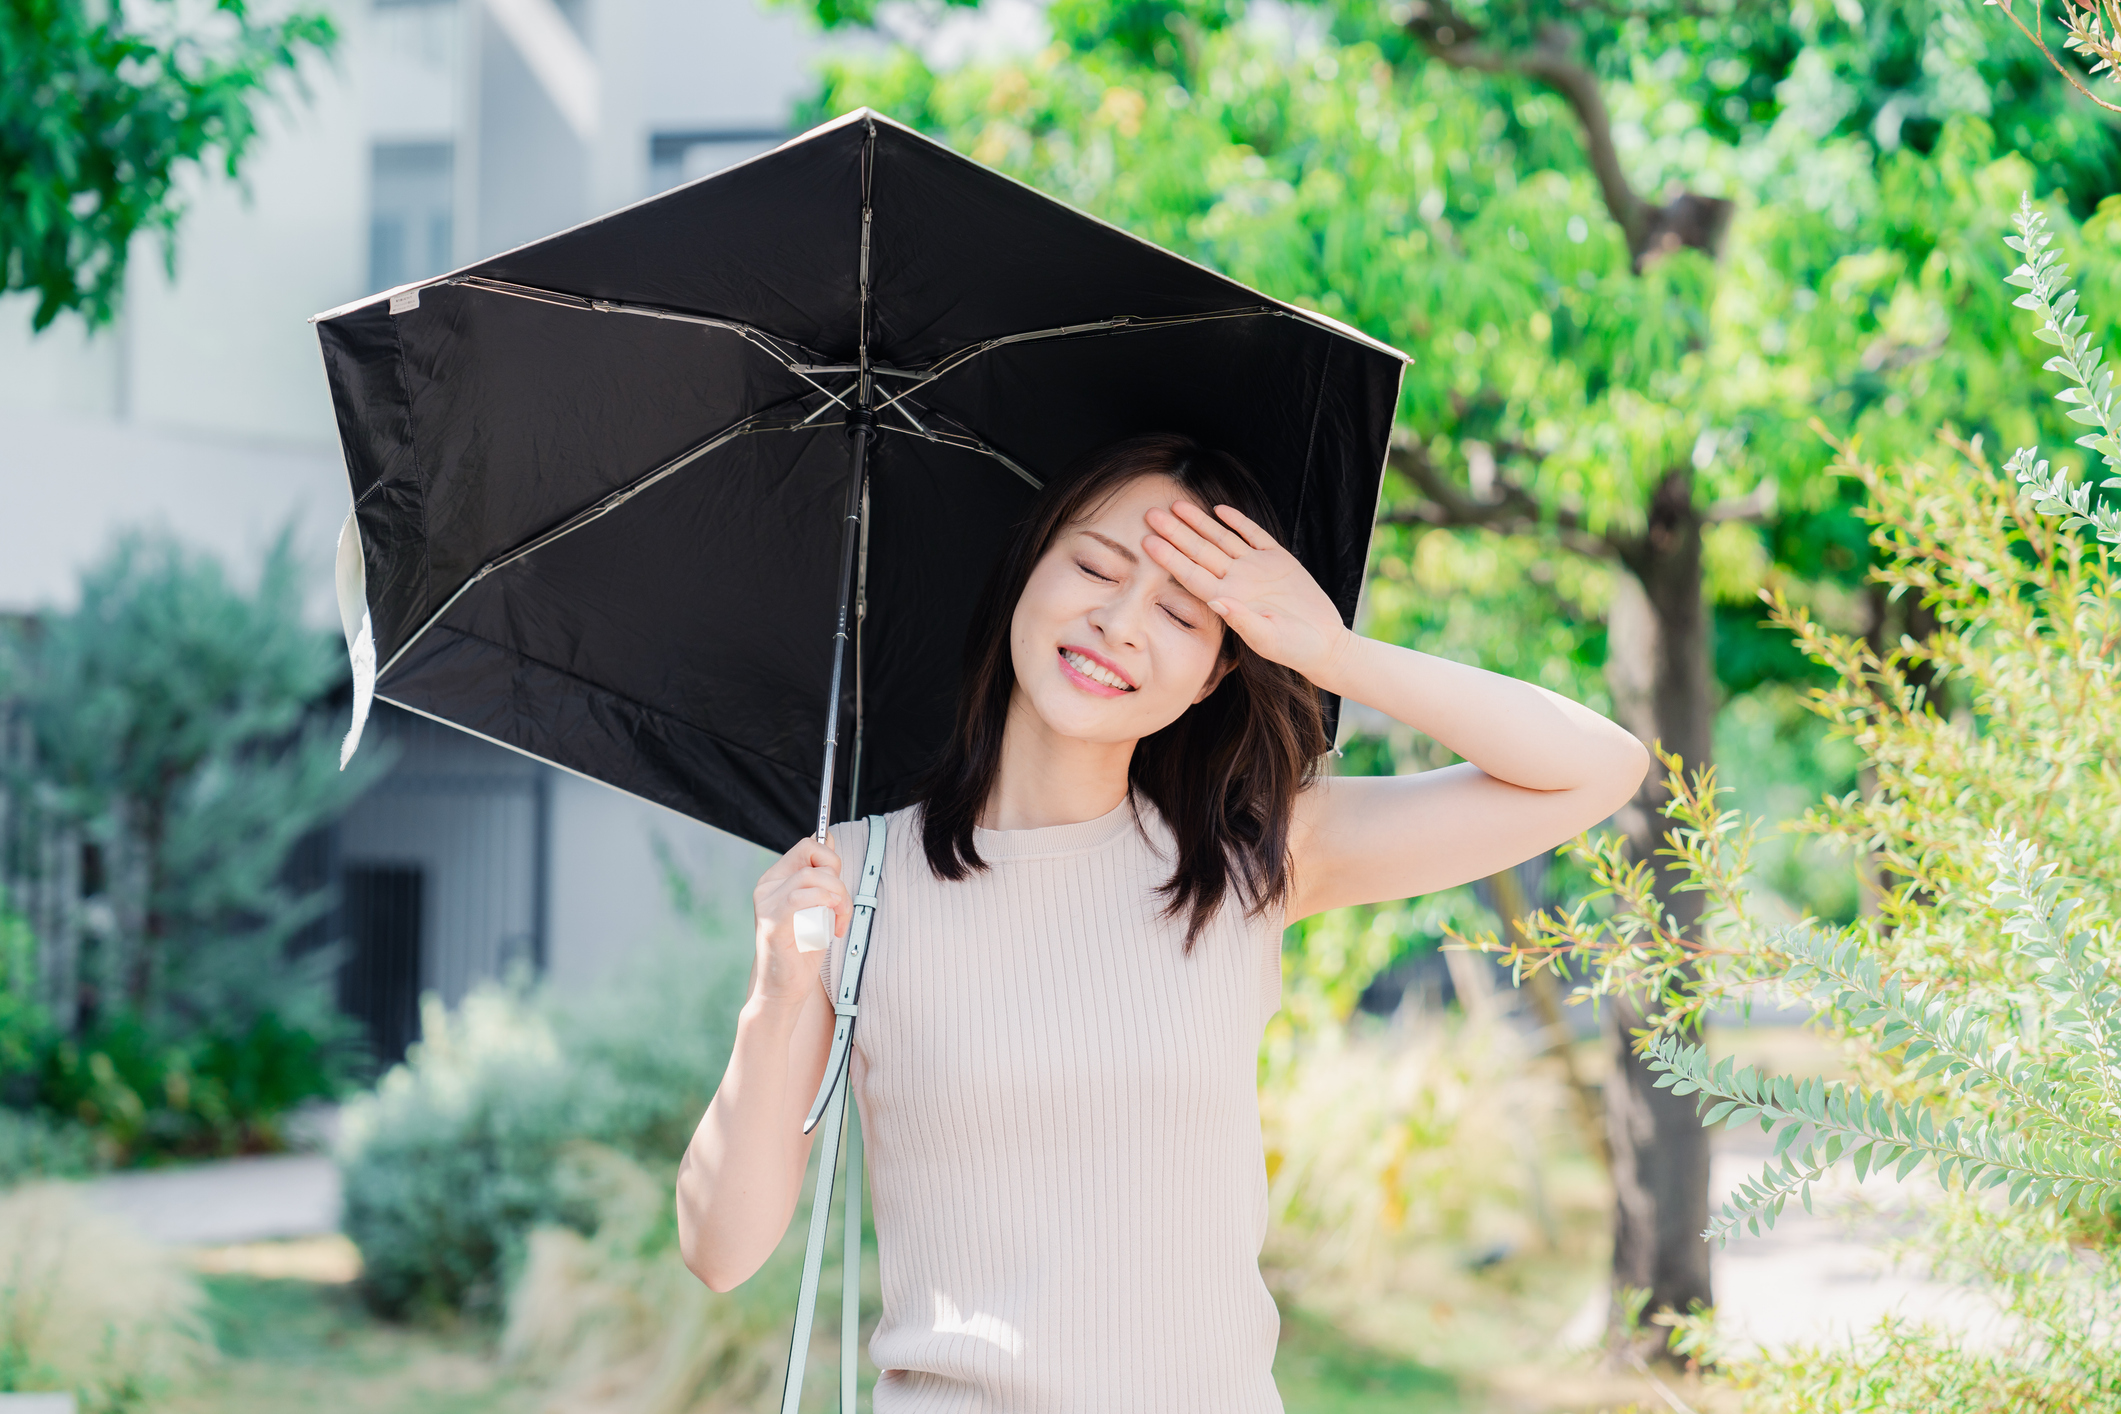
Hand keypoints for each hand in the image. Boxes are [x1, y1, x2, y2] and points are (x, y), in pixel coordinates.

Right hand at [749, 836, 849, 1005]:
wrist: (784, 989)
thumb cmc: (802, 950)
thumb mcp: (818, 905)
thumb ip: (821, 875)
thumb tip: (827, 837)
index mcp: (776, 879)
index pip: (807, 847)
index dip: (831, 858)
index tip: (839, 888)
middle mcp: (767, 887)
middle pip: (811, 854)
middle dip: (838, 877)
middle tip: (842, 908)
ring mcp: (767, 903)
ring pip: (811, 876)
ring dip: (838, 896)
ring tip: (839, 922)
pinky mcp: (772, 922)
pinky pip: (800, 897)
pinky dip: (824, 903)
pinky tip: (831, 926)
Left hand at [1143, 500, 1352, 685]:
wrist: (1323, 643)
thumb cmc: (1294, 648)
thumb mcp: (1268, 639)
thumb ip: (1243, 621)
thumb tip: (1218, 602)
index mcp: (1228, 600)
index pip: (1191, 575)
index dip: (1169, 558)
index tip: (1148, 542)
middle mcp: (1237, 581)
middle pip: (1200, 552)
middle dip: (1176, 533)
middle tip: (1151, 514)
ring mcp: (1256, 568)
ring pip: (1221, 539)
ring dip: (1200, 522)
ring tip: (1177, 505)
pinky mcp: (1278, 559)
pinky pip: (1254, 535)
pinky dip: (1238, 521)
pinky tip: (1219, 509)